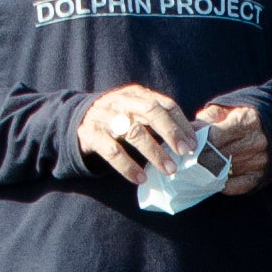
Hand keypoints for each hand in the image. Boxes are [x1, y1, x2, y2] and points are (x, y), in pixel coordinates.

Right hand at [75, 83, 193, 176]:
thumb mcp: (136, 109)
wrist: (78, 118)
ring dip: (154, 152)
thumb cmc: (118, 117)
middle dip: (171, 132)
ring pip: (133, 132)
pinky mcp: (92, 135)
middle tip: (185, 152)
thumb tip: (192, 136)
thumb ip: (159, 118)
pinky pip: (113, 152)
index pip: (165, 104)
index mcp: (137, 94)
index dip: (181, 123)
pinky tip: (141, 178)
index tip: (193, 143)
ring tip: (169, 170)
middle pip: (151, 112)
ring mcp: (105, 117)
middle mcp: (122, 102)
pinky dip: (128, 166)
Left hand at [194, 96, 271, 180]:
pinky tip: (214, 179)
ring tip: (196, 171)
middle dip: (199, 161)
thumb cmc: (243, 116)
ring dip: (208, 174)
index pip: (214, 138)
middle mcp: (256, 142)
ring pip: (223, 173)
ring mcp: (259, 161)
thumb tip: (187, 132)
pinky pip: (235, 186)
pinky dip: (222, 184)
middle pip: (217, 157)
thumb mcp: (226, 109)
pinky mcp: (260, 176)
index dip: (197, 145)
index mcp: (246, 121)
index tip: (186, 148)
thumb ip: (206, 119)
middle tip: (186, 163)